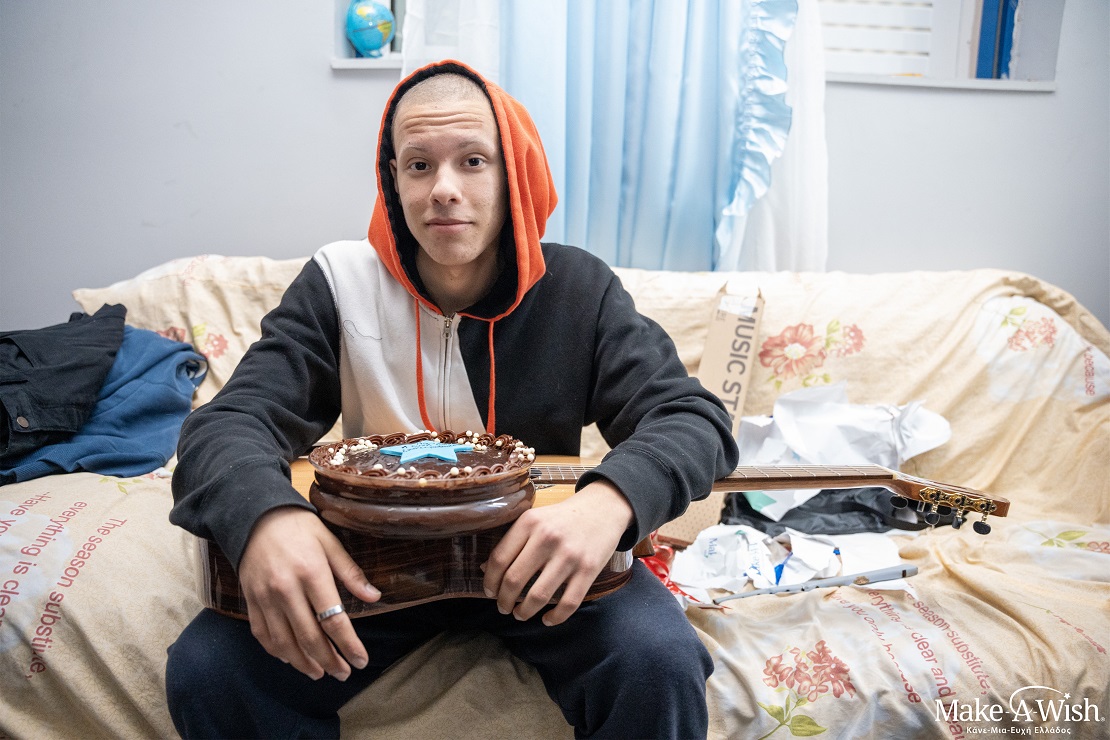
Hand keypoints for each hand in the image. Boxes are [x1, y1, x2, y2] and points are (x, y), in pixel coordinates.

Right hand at [237, 506, 380, 679]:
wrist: (255, 516)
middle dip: (329, 661)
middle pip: (309, 637)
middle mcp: (286, 589)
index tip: (361, 660)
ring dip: (304, 663)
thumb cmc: (298, 527)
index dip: (349, 644)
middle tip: (343, 673)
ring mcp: (265, 598)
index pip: (334, 619)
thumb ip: (351, 573)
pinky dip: (278, 651)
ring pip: (285, 642)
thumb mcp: (330, 542)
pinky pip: (263, 635)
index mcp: (311, 573)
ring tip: (320, 673)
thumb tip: (374, 597)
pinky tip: (291, 658)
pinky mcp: (250, 601)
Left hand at [482, 480, 633, 625]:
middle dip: (504, 601)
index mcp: (530, 522)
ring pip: (538, 596)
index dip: (490, 581)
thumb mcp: (535, 519)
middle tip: (503, 607)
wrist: (603, 508)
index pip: (499, 559)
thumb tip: (486, 569)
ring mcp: (569, 555)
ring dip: (524, 612)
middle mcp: (547, 538)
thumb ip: (513, 541)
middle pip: (514, 580)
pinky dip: (555, 617)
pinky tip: (547, 619)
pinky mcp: (589, 569)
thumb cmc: (564, 517)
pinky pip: (568, 603)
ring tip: (521, 614)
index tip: (490, 592)